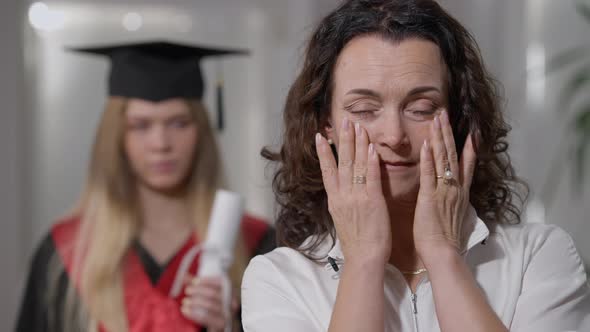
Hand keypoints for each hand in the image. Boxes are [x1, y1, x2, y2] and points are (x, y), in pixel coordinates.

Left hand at [181, 276, 236, 331]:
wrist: (222, 322)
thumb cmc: (214, 304)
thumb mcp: (208, 292)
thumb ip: (198, 285)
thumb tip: (184, 276)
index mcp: (230, 291)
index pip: (220, 282)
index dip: (206, 281)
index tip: (194, 281)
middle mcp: (232, 302)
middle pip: (214, 294)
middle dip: (199, 291)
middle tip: (187, 290)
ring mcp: (228, 314)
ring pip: (211, 306)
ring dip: (195, 302)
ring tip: (185, 301)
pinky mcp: (221, 324)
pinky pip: (207, 319)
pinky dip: (194, 314)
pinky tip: (185, 310)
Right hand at [316, 118, 390, 264]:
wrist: (363, 258)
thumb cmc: (356, 242)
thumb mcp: (341, 219)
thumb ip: (342, 201)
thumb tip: (340, 190)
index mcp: (334, 200)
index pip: (326, 170)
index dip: (323, 152)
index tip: (320, 135)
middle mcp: (342, 195)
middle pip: (341, 162)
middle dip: (342, 140)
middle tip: (343, 121)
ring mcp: (356, 197)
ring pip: (355, 165)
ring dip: (357, 144)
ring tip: (357, 126)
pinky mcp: (372, 201)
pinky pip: (371, 177)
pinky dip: (371, 161)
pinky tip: (371, 147)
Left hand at [413, 110, 476, 259]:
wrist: (443, 253)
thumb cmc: (444, 239)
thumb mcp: (453, 215)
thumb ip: (453, 201)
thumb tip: (452, 194)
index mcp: (460, 193)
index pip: (467, 165)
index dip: (469, 147)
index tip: (471, 132)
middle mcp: (455, 189)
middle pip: (454, 155)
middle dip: (448, 133)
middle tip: (444, 114)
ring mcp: (444, 191)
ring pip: (443, 159)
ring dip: (439, 137)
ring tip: (436, 119)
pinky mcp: (431, 197)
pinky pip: (430, 174)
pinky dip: (429, 158)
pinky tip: (427, 143)